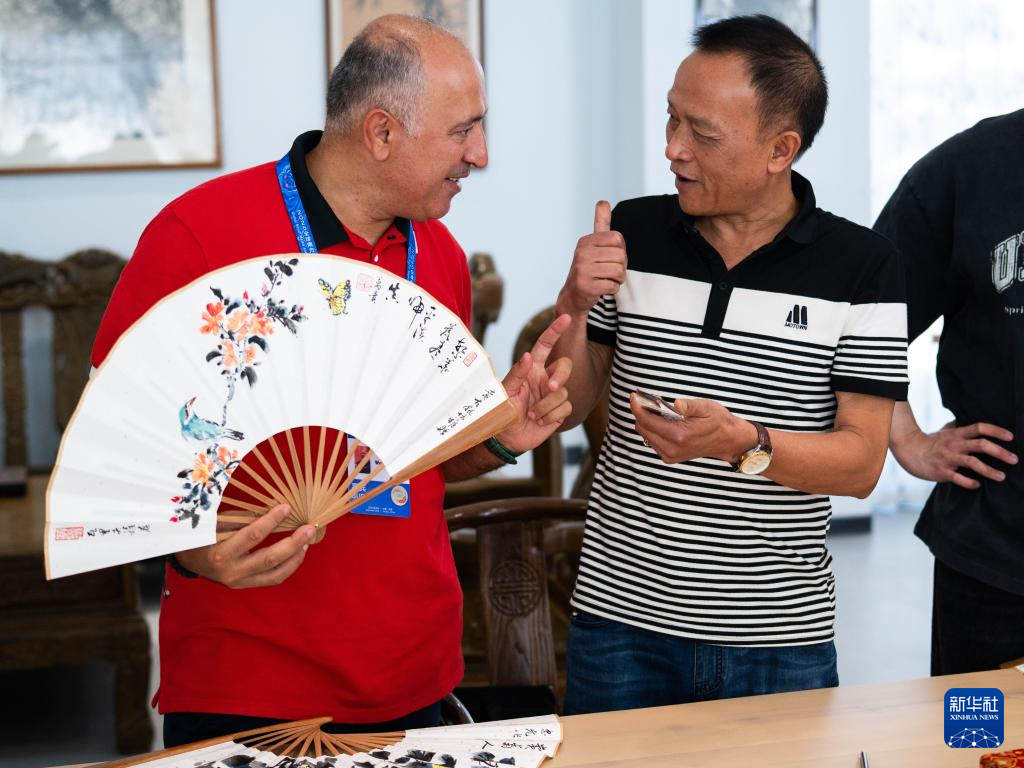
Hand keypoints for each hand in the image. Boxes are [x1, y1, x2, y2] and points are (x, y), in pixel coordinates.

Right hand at [175, 504, 316, 587]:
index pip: (252, 535)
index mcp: (221, 553)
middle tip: (309, 528)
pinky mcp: (245, 586)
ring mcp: (239, 582)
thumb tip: (275, 510)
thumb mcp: (218, 522)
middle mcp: (231, 572)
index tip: (286, 507)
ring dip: (295, 557)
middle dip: (293, 542)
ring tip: (308, 541)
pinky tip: (297, 553)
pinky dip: (288, 567)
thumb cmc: (203, 535)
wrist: (187, 559)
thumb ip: (244, 519)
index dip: (271, 521)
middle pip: (269, 558)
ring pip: (275, 573)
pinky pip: (272, 579)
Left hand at [498, 314, 573, 452]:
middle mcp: (545, 378)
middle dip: (561, 375)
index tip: (566, 318)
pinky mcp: (560, 411)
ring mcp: (554, 395)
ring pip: (563, 391)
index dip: (555, 331)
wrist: (507, 438)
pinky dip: (550, 416)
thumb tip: (529, 355)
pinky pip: (565, 407)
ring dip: (545, 405)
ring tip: (531, 414)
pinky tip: (539, 421)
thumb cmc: (502, 411)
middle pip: (565, 366)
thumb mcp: (506, 391)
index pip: (545, 345)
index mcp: (532, 368)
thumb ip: (518, 373)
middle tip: (550, 387)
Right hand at [555, 201, 627, 316]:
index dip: (620, 250)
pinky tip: (602, 288)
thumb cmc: (589, 268)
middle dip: (620, 266)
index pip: (618, 239)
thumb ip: (600, 224)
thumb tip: (603, 202)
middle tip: (609, 271)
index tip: (610, 257)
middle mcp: (582, 253)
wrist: (573, 295)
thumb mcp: (593, 244)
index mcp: (586, 241)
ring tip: (606, 279)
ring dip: (617, 279)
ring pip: (619, 271)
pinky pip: (613, 286)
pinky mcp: (586, 286)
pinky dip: (612, 289)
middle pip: (621, 256)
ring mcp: (583, 270)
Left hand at [630, 393, 755, 464]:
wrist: (728, 440)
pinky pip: (652, 440)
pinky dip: (653, 429)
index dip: (637, 406)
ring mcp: (670, 455)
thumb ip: (689, 406)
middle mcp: (672, 448)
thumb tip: (676, 403)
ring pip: (646, 434)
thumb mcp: (706, 407)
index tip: (634, 395)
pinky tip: (662, 420)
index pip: (646, 421)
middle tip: (647, 399)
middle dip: (642, 412)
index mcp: (679, 435)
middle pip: (642, 427)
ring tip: (656, 409)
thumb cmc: (718, 422)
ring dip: (647, 421)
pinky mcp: (670, 457)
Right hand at [891, 420, 1016, 489]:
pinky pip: (958, 478)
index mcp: (957, 434)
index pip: (979, 428)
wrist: (908, 451)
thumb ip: (959, 427)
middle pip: (981, 445)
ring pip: (972, 463)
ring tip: (1002, 476)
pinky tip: (977, 485)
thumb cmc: (929, 442)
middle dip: (1000, 452)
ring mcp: (948, 459)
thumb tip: (970, 421)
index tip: (1011, 436)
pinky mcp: (942, 472)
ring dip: (989, 470)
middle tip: (1014, 459)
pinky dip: (969, 482)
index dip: (996, 431)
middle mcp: (954, 445)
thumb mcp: (945, 431)